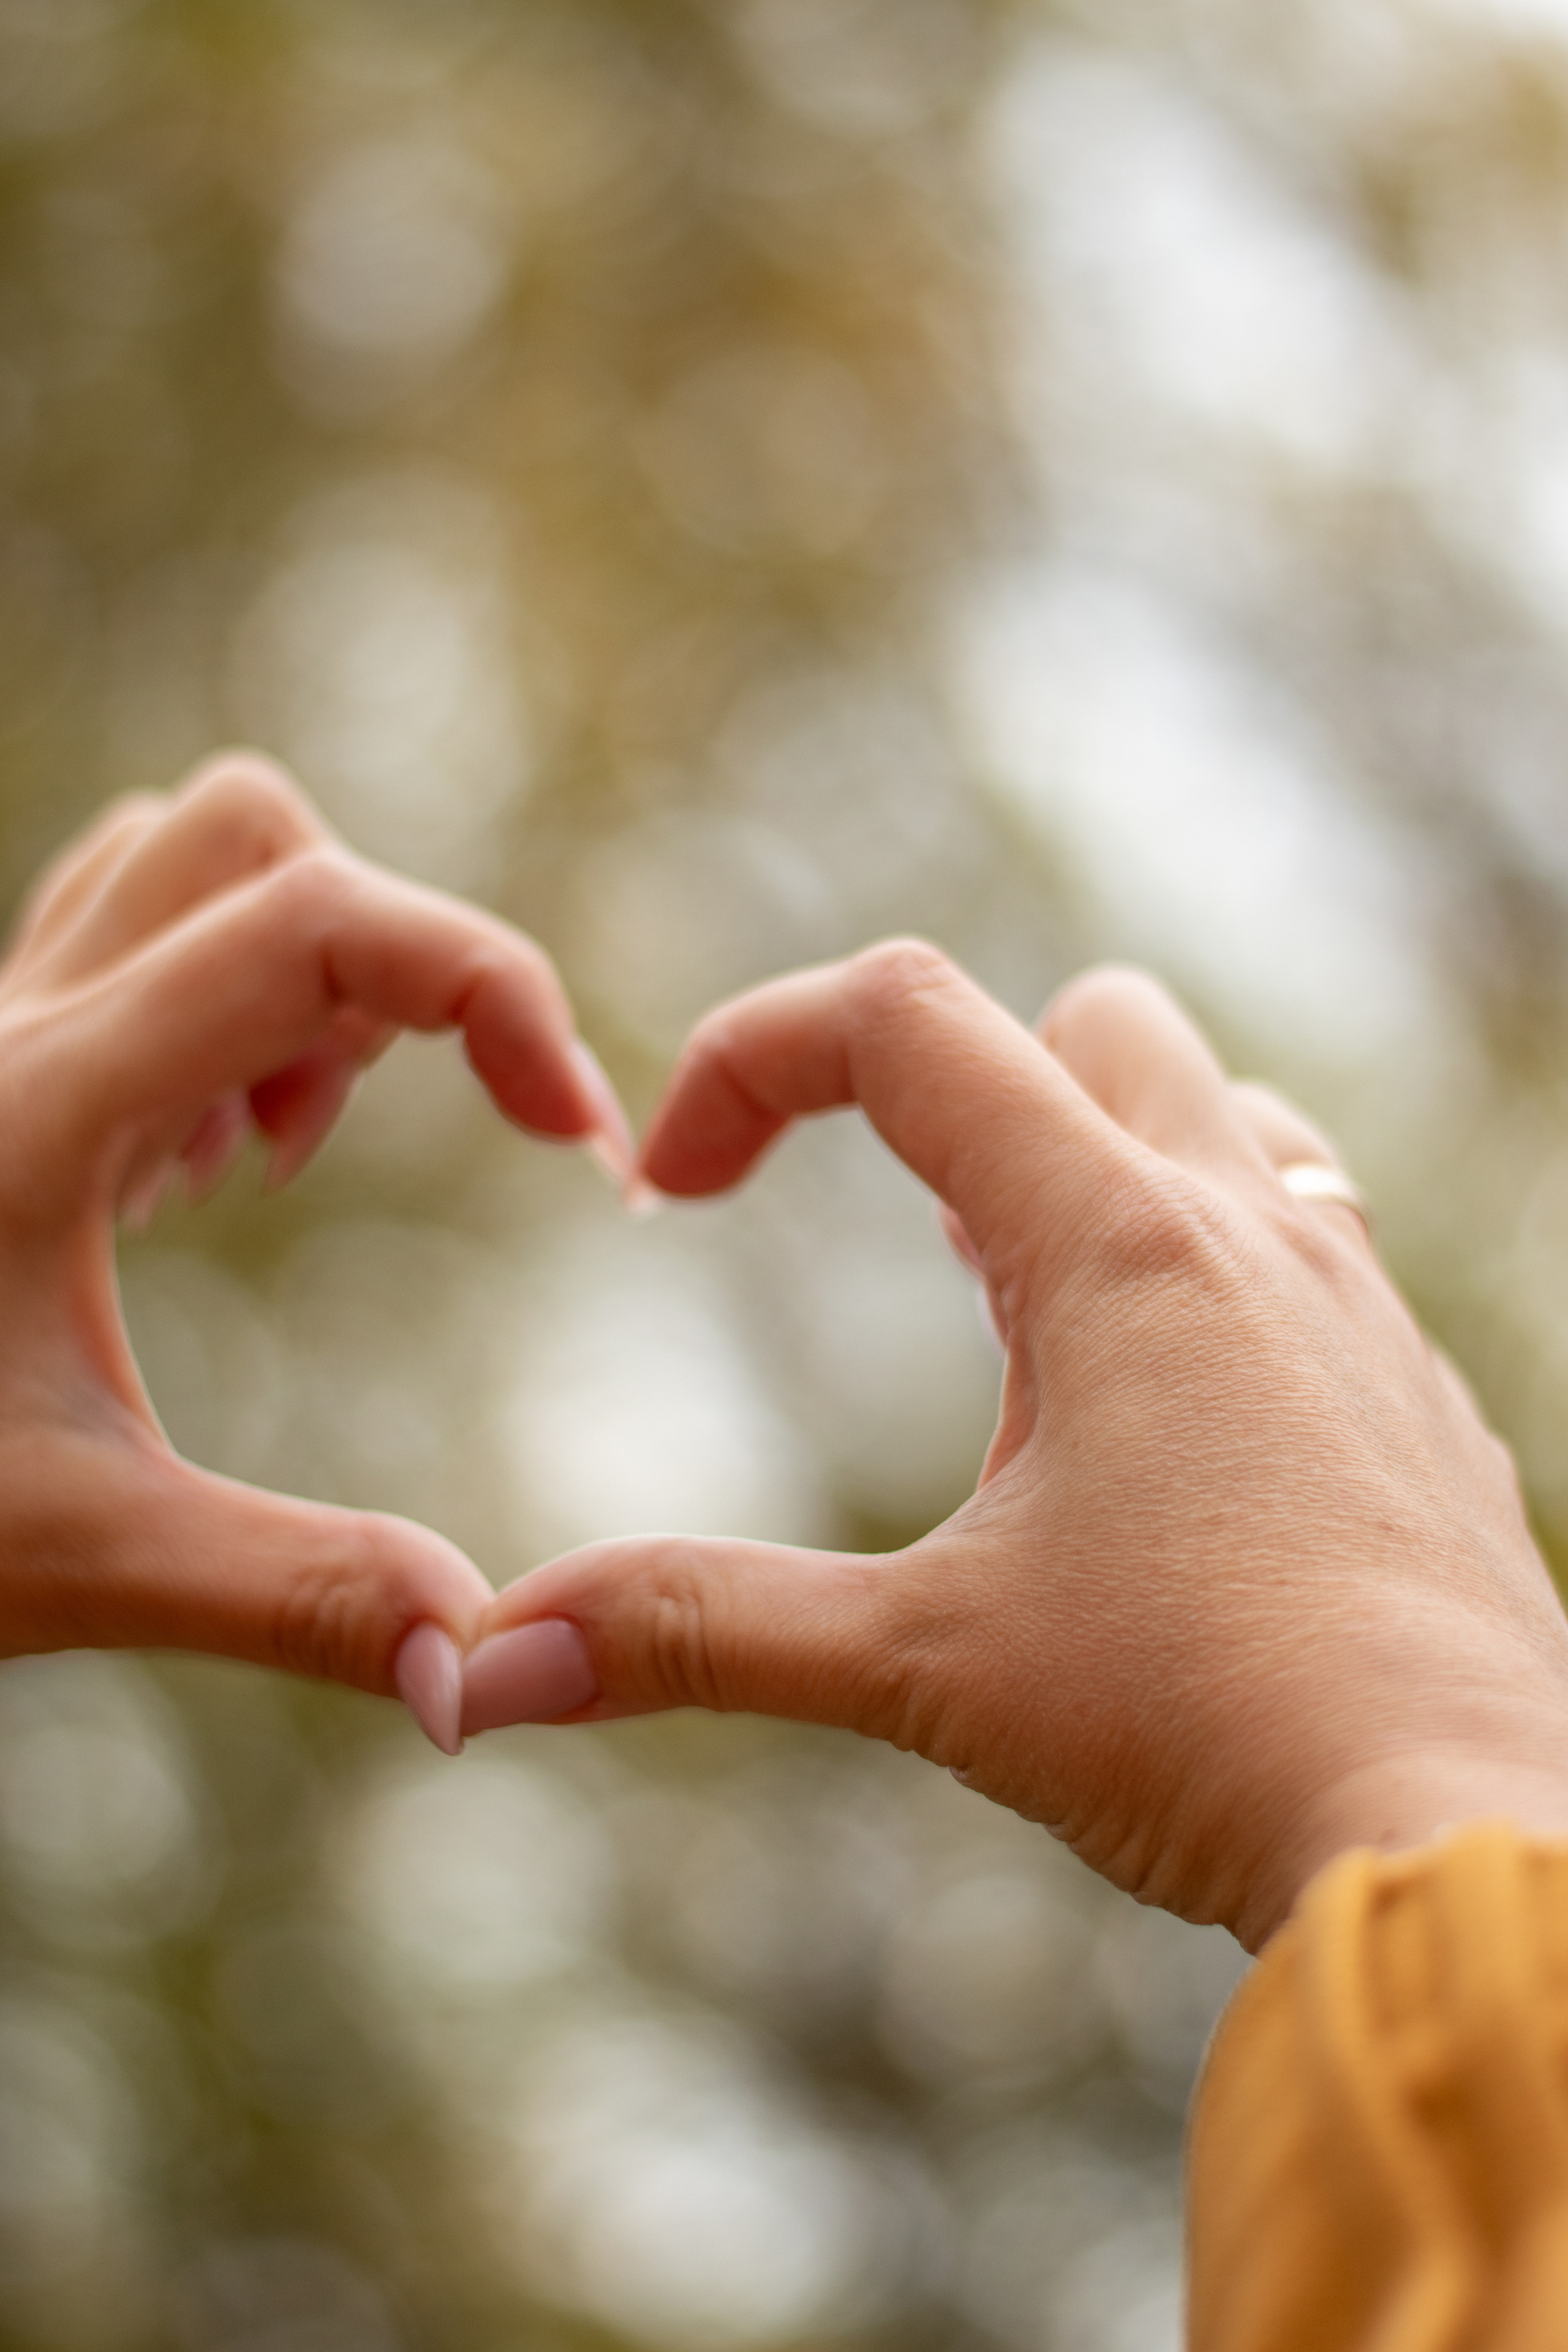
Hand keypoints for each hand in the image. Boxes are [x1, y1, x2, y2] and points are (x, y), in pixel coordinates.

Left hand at [0, 755, 631, 1753]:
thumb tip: (480, 1673)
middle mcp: (9, 1035)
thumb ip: (290, 1594)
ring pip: (180, 860)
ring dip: (291, 974)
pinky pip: (125, 937)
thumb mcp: (64, 1557)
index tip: (579, 1137)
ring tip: (266, 1157)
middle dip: (386, 967)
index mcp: (43, 1111)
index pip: (319, 926)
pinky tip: (189, 1171)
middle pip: (257, 835)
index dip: (493, 990)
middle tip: (366, 1150)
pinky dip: (215, 1004)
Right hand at [462, 946, 1567, 1949]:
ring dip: (1102, 1176)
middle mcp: (1251, 1232)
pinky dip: (1207, 1283)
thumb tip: (490, 1663)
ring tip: (1027, 1338)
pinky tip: (1171, 1452)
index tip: (671, 1194)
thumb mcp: (926, 1665)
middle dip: (957, 1099)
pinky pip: (1307, 1247)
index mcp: (1118, 1244)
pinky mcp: (1411, 1395)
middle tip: (913, 1270)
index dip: (747, 1061)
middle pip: (1087, 1021)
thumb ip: (699, 1630)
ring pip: (1221, 1119)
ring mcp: (1355, 1302)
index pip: (905, 1019)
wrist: (1462, 1830)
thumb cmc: (1210, 1726)